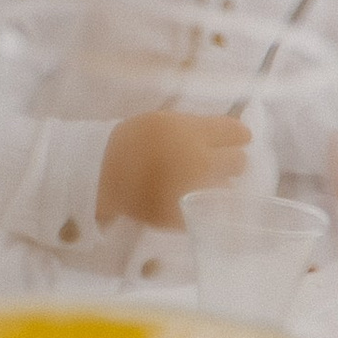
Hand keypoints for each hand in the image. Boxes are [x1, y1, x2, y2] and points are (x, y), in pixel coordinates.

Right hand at [97, 109, 251, 228]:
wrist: (98, 176)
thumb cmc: (130, 143)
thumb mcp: (160, 122)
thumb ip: (193, 128)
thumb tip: (226, 135)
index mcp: (190, 132)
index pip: (238, 133)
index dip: (235, 136)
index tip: (232, 139)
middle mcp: (198, 161)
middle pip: (239, 161)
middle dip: (228, 160)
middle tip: (213, 162)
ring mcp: (193, 191)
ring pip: (228, 189)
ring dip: (218, 184)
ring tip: (198, 182)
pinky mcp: (185, 216)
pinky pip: (208, 210)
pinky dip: (202, 204)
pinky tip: (188, 198)